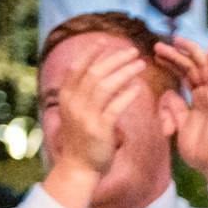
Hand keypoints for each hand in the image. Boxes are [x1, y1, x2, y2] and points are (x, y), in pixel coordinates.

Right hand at [50, 46, 145, 179]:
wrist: (78, 168)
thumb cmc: (82, 139)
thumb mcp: (76, 112)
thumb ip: (84, 94)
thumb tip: (99, 73)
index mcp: (66, 97)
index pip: (77, 67)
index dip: (90, 52)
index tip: (105, 40)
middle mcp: (73, 103)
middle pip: (94, 72)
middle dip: (114, 58)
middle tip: (133, 51)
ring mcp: (85, 116)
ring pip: (105, 86)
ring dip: (124, 71)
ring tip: (141, 64)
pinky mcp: (99, 129)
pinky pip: (115, 107)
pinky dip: (127, 95)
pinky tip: (138, 87)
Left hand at [155, 37, 207, 180]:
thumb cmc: (198, 149)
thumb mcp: (179, 125)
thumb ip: (174, 108)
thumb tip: (167, 93)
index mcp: (197, 99)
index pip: (183, 74)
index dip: (170, 63)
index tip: (155, 55)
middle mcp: (207, 94)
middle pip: (190, 67)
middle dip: (175, 54)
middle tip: (157, 45)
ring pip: (202, 67)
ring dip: (189, 52)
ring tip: (175, 40)